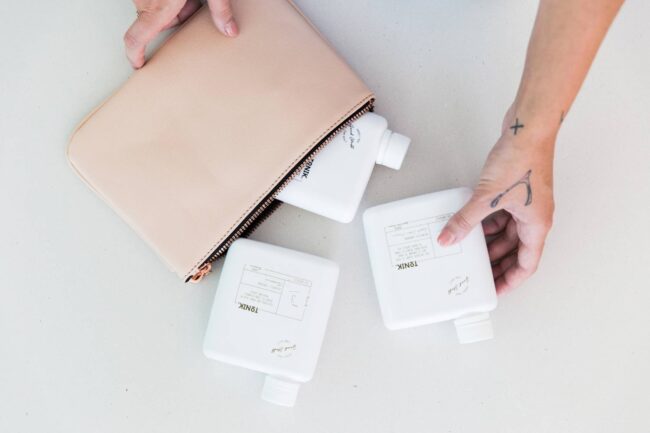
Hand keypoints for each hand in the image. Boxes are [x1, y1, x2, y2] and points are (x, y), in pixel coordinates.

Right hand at [124, 0, 237, 68]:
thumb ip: (220, 9)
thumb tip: (229, 31)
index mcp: (156, 7)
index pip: (134, 39)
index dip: (134, 54)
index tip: (138, 63)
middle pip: (154, 20)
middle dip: (174, 17)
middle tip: (193, 4)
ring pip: (153, 4)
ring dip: (169, 2)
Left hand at [437, 108, 555, 293]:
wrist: (527, 128)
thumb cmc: (523, 159)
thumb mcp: (488, 197)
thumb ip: (466, 220)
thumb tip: (450, 237)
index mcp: (537, 225)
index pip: (526, 264)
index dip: (511, 280)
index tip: (496, 290)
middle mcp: (534, 217)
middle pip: (516, 251)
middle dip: (498, 264)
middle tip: (479, 275)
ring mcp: (526, 203)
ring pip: (507, 233)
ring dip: (490, 242)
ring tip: (470, 251)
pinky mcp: (516, 190)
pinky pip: (501, 215)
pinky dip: (487, 223)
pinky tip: (471, 225)